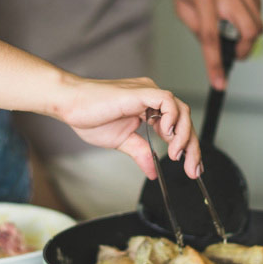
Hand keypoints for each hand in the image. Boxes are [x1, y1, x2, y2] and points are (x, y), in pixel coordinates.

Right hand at [57, 75, 201, 179]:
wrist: (70, 104)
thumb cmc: (90, 117)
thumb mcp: (122, 142)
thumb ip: (141, 153)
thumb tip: (153, 172)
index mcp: (149, 109)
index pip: (178, 127)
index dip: (188, 148)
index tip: (192, 168)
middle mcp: (152, 99)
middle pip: (185, 120)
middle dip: (192, 147)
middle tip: (192, 170)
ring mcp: (148, 93)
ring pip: (181, 110)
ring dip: (184, 136)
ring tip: (176, 155)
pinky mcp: (141, 91)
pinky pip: (167, 101)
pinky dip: (173, 117)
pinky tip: (168, 134)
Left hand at [170, 0, 262, 88]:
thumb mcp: (181, 6)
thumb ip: (198, 29)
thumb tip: (216, 51)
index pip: (211, 38)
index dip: (215, 64)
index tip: (219, 83)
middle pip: (250, 31)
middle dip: (245, 50)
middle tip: (236, 54)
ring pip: (258, 23)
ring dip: (248, 36)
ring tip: (234, 32)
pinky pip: (258, 9)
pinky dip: (250, 18)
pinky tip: (236, 13)